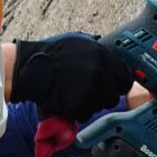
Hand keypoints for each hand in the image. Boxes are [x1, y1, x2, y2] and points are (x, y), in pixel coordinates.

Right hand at [11, 35, 132, 120]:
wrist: (31, 67)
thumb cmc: (52, 53)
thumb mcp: (80, 42)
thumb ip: (100, 52)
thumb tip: (114, 59)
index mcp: (104, 57)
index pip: (125, 78)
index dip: (117, 84)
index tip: (111, 87)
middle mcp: (100, 74)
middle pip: (112, 96)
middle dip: (102, 96)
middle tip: (87, 91)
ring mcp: (90, 91)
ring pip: (98, 107)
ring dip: (89, 104)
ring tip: (73, 93)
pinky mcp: (79, 106)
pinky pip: (84, 115)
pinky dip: (76, 111)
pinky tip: (65, 100)